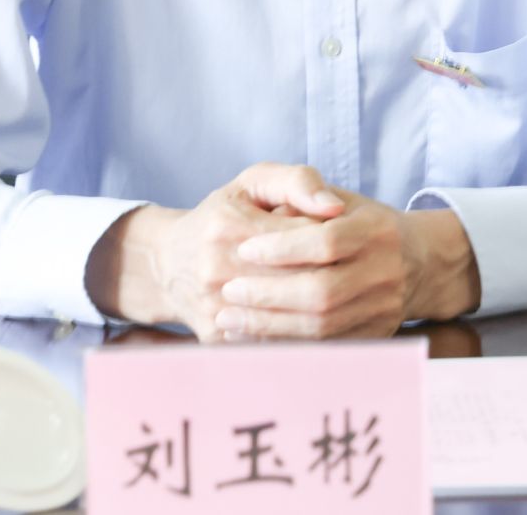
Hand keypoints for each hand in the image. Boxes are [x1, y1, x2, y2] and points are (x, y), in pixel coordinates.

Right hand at [85, 163, 347, 341]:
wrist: (170, 261)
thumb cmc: (223, 215)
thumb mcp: (254, 183)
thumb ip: (297, 182)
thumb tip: (335, 206)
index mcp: (228, 223)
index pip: (302, 236)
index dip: (334, 240)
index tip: (350, 239)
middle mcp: (216, 267)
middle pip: (298, 281)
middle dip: (335, 277)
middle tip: (357, 272)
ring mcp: (214, 307)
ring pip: (288, 319)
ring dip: (326, 313)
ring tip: (349, 299)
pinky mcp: (217, 338)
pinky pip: (272, 343)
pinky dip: (304, 338)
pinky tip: (325, 324)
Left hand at [214, 189, 480, 339]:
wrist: (414, 260)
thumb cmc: (358, 223)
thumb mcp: (336, 196)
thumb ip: (302, 194)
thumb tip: (272, 213)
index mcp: (377, 230)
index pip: (325, 241)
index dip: (281, 248)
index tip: (244, 249)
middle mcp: (387, 271)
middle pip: (323, 291)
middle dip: (269, 294)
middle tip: (229, 290)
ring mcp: (384, 309)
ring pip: (322, 326)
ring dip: (270, 325)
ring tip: (230, 317)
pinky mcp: (376, 336)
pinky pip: (326, 347)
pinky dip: (286, 343)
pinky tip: (254, 336)